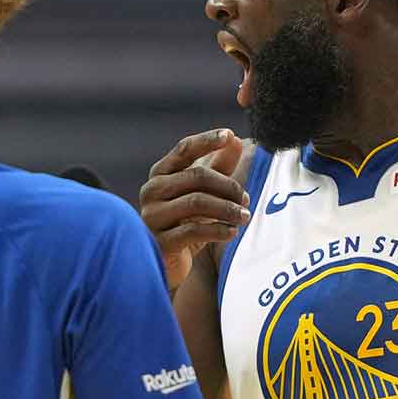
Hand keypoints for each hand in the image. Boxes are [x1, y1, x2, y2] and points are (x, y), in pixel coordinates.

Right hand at [139, 129, 250, 290]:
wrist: (166, 264)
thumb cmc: (185, 222)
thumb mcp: (203, 193)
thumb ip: (218, 167)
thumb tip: (235, 141)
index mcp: (161, 173)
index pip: (185, 149)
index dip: (207, 140)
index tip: (229, 134)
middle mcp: (152, 190)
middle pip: (196, 176)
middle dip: (227, 185)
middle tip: (245, 199)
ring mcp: (153, 216)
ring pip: (196, 202)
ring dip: (227, 208)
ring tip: (244, 216)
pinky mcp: (159, 241)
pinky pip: (193, 230)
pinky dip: (218, 229)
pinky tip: (232, 232)